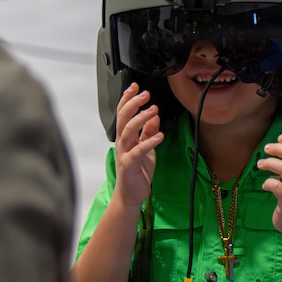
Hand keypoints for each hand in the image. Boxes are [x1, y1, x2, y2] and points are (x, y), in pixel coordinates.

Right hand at [113, 83, 163, 208]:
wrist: (131, 195)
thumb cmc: (137, 172)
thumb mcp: (146, 149)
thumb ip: (148, 133)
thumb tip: (154, 117)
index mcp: (124, 137)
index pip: (122, 114)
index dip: (127, 99)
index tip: (135, 86)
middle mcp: (121, 143)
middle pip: (123, 119)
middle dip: (133, 104)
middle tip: (145, 94)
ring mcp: (124, 153)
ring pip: (128, 131)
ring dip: (141, 119)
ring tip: (153, 110)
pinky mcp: (129, 165)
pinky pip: (139, 151)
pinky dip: (149, 141)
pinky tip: (160, 135)